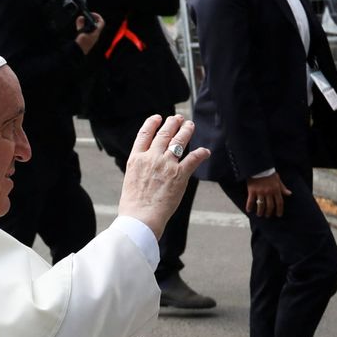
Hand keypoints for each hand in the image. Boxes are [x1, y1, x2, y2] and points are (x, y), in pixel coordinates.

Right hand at [74, 12, 104, 53]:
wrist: (78, 53)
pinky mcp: (88, 40)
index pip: (101, 22)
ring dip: (87, 24)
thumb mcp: (80, 32)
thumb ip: (80, 24)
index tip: (91, 14)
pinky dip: (85, 28)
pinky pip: (88, 32)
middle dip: (91, 19)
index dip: (97, 16)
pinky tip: (80, 28)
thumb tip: (81, 18)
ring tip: (82, 21)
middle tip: (86, 17)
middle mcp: (95, 35)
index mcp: (96, 33)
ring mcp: (92, 38)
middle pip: (96, 24)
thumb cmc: (81, 44)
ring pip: (92, 28)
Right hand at [117, 114, 210, 238]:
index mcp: (136, 159)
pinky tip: (205, 151)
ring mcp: (166, 165)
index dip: (152, 123)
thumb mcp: (130, 180)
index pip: (144, 134)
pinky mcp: (180, 175)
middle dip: (172, 123)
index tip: (158, 118)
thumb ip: (140, 169)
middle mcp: (151, 158)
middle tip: (178, 118)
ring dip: (186, 131)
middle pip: (164, 134)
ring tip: (190, 125)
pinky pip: (193, 159)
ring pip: (178, 141)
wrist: (140, 218)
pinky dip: (201, 153)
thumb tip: (146, 166)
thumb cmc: (133, 206)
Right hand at [243, 172, 288, 218]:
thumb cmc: (269, 173)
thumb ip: (283, 188)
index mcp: (276, 190)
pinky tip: (249, 210)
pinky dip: (249, 207)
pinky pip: (251, 201)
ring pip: (261, 206)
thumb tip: (289, 194)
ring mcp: (260, 192)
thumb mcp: (278, 180)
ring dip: (260, 212)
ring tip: (259, 215)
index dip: (279, 210)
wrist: (259, 167)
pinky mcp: (252, 191)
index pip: (279, 203)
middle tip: (267, 216)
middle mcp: (269, 192)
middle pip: (270, 206)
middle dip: (269, 213)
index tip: (278, 215)